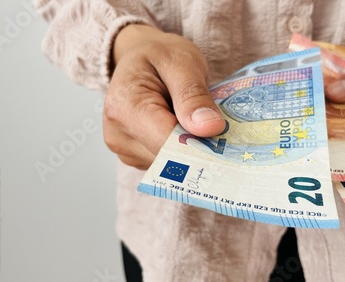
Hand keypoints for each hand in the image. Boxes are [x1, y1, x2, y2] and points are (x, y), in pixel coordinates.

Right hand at [104, 25, 225, 169]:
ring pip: (171, 165)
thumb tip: (210, 128)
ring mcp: (125, 150)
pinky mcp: (135, 158)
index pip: (167, 143)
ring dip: (191, 148)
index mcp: (124, 107)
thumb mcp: (182, 62)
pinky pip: (167, 164)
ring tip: (195, 121)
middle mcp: (118, 135)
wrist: (139, 58)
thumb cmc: (159, 55)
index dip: (200, 145)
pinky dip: (182, 150)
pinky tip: (185, 129)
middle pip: (169, 158)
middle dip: (198, 146)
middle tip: (219, 126)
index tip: (227, 140)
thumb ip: (194, 95)